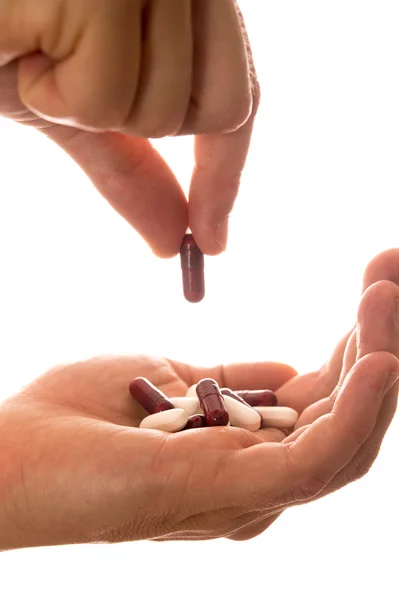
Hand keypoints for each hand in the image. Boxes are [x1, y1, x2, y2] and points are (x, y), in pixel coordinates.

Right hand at [0, 1, 258, 255]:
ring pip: (164, 111)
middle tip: (76, 75)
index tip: (212, 239)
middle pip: (221, 112)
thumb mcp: (79, 108)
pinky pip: (108, 98)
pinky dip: (54, 93)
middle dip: (141, 119)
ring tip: (41, 51)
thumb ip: (132, 169)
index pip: (239, 100)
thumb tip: (175, 238)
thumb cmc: (8, 37)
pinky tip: (24, 45)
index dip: (224, 178)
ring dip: (87, 104)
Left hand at [2, 242, 398, 548]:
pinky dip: (358, 409)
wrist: (13, 450)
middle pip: (345, 412)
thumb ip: (236, 381)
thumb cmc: (83, 416)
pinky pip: (319, 459)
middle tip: (390, 271)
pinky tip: (380, 358)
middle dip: (378, 341)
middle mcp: (259, 477)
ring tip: (386, 293)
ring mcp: (249, 489)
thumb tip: (290, 371)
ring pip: (347, 433)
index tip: (373, 279)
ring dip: (379, 360)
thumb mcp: (175, 383)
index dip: (355, 340)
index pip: (323, 398)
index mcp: (246, 452)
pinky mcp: (234, 491)